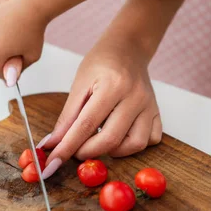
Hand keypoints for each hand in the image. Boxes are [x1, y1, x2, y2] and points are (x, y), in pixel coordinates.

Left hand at [38, 36, 162, 176]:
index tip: (53, 162)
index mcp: (112, 86)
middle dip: (87, 152)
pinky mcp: (157, 111)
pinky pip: (151, 139)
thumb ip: (67, 117)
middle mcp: (135, 97)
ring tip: (99, 142)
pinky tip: (121, 136)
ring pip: (135, 144)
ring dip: (113, 151)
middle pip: (111, 139)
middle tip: (74, 152)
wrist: (128, 48)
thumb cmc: (101, 63)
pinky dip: (135, 145)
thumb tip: (53, 144)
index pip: (87, 124)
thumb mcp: (79, 84)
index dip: (68, 147)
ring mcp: (149, 105)